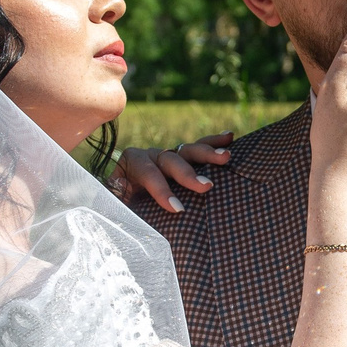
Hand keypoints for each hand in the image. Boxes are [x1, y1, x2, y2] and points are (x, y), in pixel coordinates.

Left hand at [110, 132, 232, 210]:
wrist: (126, 203)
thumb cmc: (123, 206)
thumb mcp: (115, 204)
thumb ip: (117, 200)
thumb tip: (125, 192)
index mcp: (132, 163)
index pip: (148, 174)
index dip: (162, 191)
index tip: (178, 208)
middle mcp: (152, 155)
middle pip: (171, 159)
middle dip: (188, 173)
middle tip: (206, 187)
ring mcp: (170, 156)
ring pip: (189, 150)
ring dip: (208, 153)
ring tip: (226, 157)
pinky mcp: (184, 160)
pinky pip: (199, 149)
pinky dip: (214, 141)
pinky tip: (230, 137)